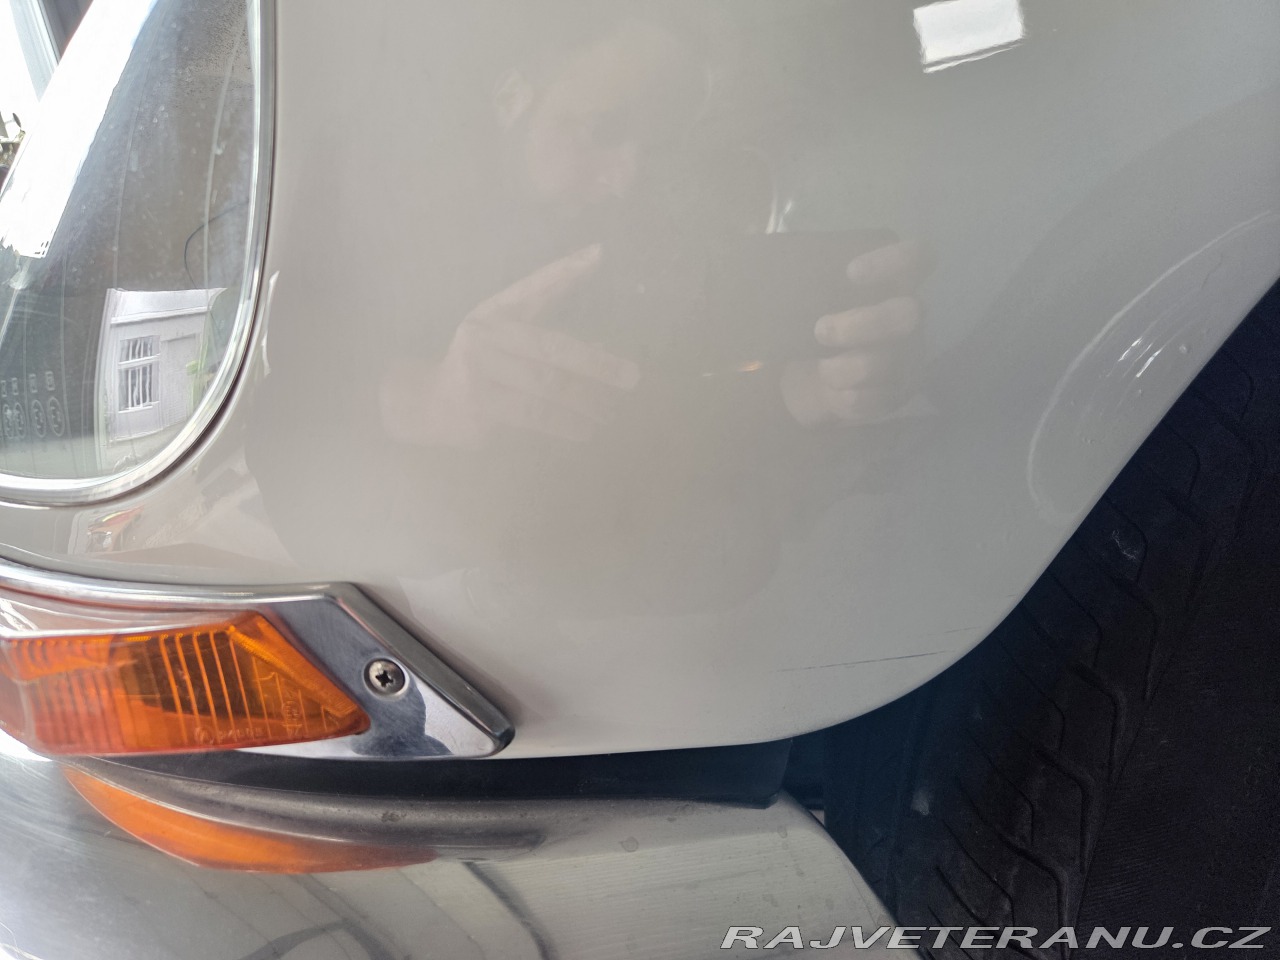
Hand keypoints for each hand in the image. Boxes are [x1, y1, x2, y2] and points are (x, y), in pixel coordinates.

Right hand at [381, 244, 640, 448]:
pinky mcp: (478, 405)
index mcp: (495, 311)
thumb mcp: (510, 345)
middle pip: (551, 347)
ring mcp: (479, 369)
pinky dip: (565, 424)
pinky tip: (586, 430)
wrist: (429, 405)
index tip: (599, 253)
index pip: (535, 286)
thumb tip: (604, 348)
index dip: (565, 270)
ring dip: (585, 401)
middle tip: (632, 377)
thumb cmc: (483, 371)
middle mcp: (485, 334)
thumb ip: (551, 341)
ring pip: (546, 385)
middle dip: (596, 363)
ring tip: (611, 411)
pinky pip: (533, 415)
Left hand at [780, 239, 926, 427]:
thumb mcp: (812, 300)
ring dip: (845, 367)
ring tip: (822, 368)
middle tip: (820, 329)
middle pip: (908, 314)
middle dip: (862, 323)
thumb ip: (802, 279)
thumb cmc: (815, 329)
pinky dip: (845, 397)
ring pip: (887, 362)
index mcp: (894, 288)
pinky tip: (833, 393)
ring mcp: (905, 362)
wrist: (811, 383)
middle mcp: (908, 323)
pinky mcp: (892, 398)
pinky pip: (872, 400)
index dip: (893, 260)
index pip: (920, 258)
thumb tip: (729, 246)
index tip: (851, 272)